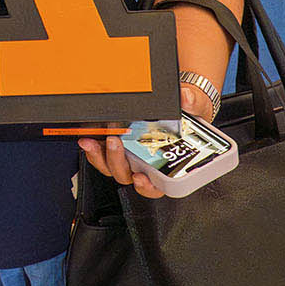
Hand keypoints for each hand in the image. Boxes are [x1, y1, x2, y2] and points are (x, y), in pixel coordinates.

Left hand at [78, 85, 212, 200]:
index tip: (140, 178)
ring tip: (93, 142)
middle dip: (117, 162)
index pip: (156, 187)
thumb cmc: (188, 115)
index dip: (147, 187)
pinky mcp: (114, 144)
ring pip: (110, 166)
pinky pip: (101, 153)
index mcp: (165, 166)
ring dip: (99, 156)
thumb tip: (186, 98)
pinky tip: (88, 137)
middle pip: (127, 175)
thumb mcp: (196, 108)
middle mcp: (144, 164)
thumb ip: (193, 102)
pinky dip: (92, 147)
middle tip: (115, 143)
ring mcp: (127, 156)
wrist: (178, 104)